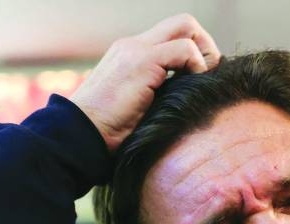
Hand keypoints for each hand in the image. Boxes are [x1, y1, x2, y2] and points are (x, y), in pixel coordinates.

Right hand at [70, 14, 220, 152]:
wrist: (79, 134)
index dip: (194, 50)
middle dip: (205, 44)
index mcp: (130, 54)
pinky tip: (193, 87)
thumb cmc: (105, 133)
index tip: (201, 77)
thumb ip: (154, 96)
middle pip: (182, 23)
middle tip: (210, 73)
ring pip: (186, 27)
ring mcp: (136, 50)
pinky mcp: (142, 62)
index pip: (170, 36)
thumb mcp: (134, 108)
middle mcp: (133, 45)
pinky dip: (197, 65)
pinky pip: (185, 49)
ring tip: (205, 80)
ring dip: (205, 53)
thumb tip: (184, 102)